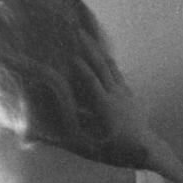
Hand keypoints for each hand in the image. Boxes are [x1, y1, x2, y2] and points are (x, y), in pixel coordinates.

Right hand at [75, 30, 149, 164]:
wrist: (147, 150)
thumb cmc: (115, 151)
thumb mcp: (87, 148)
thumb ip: (63, 140)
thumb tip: (36, 137)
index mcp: (105, 106)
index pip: (92, 81)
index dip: (81, 67)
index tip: (69, 52)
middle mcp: (116, 95)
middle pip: (102, 67)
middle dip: (90, 48)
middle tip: (78, 31)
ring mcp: (125, 92)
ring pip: (111, 67)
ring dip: (99, 50)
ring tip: (89, 35)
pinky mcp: (130, 94)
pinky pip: (117, 73)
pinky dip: (108, 62)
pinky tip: (103, 55)